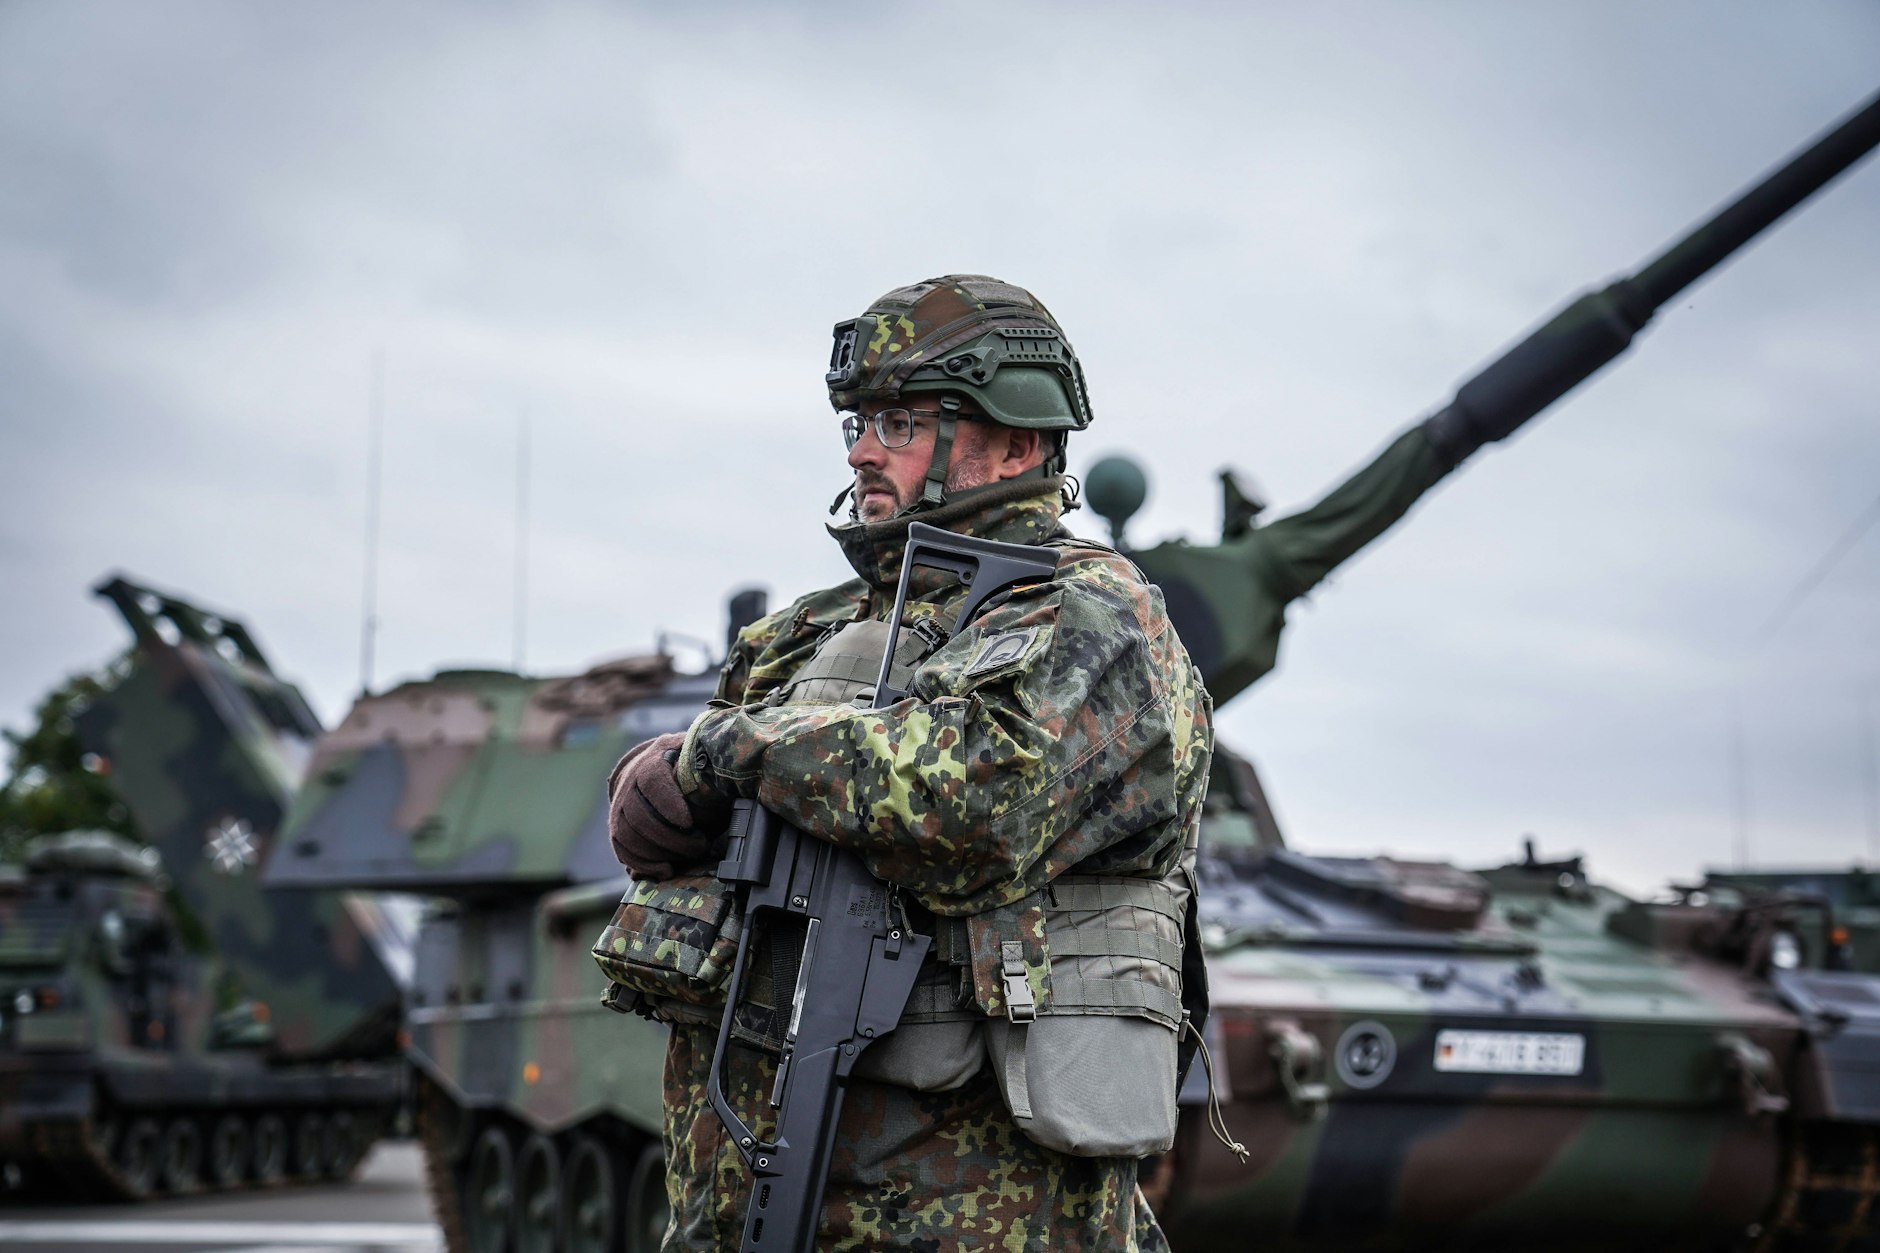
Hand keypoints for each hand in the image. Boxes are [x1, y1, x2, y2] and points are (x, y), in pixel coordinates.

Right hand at [608, 732, 731, 879]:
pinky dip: (643, 865)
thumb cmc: (684, 762)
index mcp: (652, 760)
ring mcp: (619, 807)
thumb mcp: (697, 752)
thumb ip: (708, 761)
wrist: (651, 765)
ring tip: (686, 859)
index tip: (689, 823)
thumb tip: (727, 767)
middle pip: (638, 814)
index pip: (651, 780)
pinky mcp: (617, 828)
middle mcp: (628, 783)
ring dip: (656, 854)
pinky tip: (666, 870)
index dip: (668, 803)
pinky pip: (622, 851)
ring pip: (625, 835)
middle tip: (699, 846)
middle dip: (669, 837)